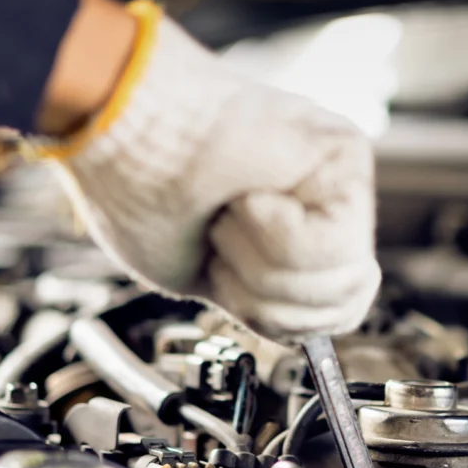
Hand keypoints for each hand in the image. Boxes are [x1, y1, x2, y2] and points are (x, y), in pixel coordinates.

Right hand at [59, 7, 379, 342]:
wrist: (121, 134)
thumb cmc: (141, 191)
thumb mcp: (212, 278)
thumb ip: (270, 300)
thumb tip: (309, 332)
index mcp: (295, 229)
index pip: (332, 315)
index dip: (274, 317)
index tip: (221, 271)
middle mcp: (326, 200)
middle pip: (343, 305)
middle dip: (267, 293)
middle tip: (223, 236)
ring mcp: (341, 177)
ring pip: (340, 280)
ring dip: (265, 262)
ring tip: (232, 211)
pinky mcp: (345, 155)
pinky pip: (335, 245)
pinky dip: (278, 235)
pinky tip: (250, 195)